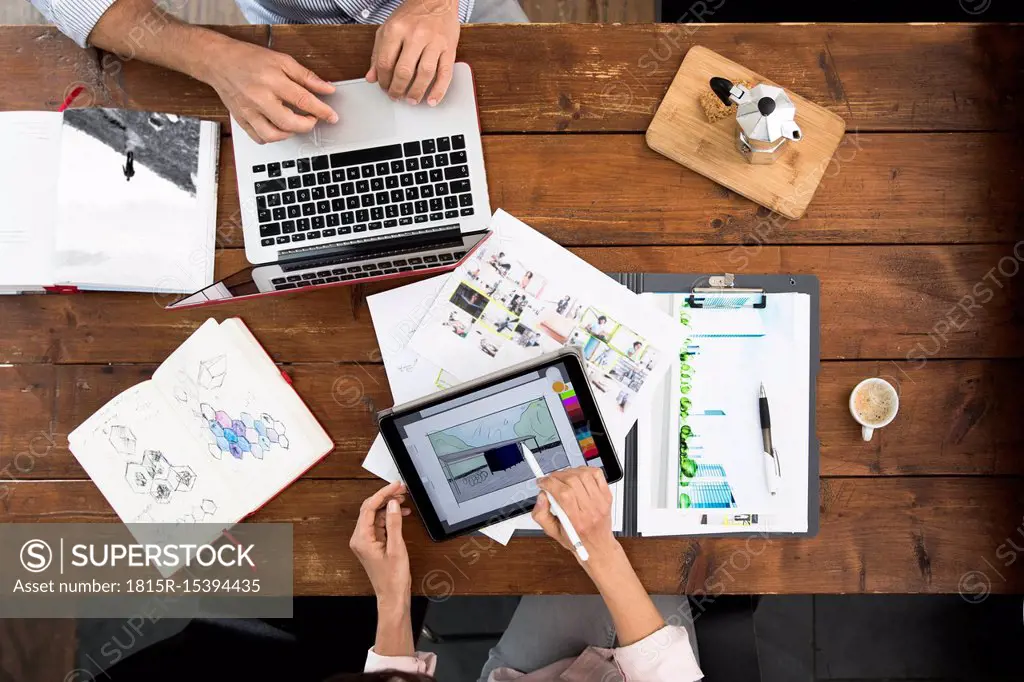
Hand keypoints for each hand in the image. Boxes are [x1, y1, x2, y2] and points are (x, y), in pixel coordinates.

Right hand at [198, 36, 338, 143]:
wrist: (219, 61)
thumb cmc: (249, 59)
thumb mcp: (282, 60)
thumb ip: (306, 77)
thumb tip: (327, 89)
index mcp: (272, 81)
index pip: (303, 100)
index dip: (321, 111)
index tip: (332, 117)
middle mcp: (259, 98)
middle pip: (289, 123)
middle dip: (306, 125)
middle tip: (312, 119)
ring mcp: (248, 111)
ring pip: (272, 135)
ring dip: (289, 134)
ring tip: (295, 124)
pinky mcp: (241, 119)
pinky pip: (258, 138)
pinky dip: (271, 137)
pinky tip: (277, 128)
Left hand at [349, 481, 413, 609]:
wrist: (392, 595)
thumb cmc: (392, 578)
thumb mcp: (396, 547)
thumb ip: (394, 523)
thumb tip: (392, 504)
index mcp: (361, 538)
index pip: (369, 507)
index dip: (383, 494)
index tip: (395, 486)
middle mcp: (360, 538)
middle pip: (370, 509)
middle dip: (385, 497)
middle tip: (401, 489)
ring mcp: (365, 541)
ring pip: (375, 515)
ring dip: (388, 506)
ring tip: (403, 499)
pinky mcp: (371, 543)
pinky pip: (378, 524)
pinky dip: (389, 517)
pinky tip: (400, 513)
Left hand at [366, 0, 460, 105]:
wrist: (436, 0)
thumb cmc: (412, 15)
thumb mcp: (389, 29)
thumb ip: (378, 53)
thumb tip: (372, 77)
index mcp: (396, 30)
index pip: (385, 63)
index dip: (383, 80)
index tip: (384, 88)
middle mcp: (415, 35)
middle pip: (404, 71)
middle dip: (398, 89)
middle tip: (396, 96)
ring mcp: (434, 42)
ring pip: (424, 74)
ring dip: (416, 92)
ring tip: (411, 100)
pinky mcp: (449, 48)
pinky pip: (445, 73)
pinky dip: (439, 90)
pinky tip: (432, 100)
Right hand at [532, 467, 619, 564]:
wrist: (598, 545)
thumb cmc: (577, 540)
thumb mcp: (553, 533)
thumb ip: (541, 515)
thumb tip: (541, 496)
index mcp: (577, 522)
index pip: (563, 494)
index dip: (549, 483)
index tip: (542, 482)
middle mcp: (591, 510)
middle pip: (572, 481)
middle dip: (556, 476)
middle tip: (550, 481)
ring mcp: (601, 501)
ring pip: (583, 475)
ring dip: (569, 472)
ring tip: (563, 479)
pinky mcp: (607, 495)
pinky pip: (596, 473)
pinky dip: (584, 470)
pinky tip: (578, 477)